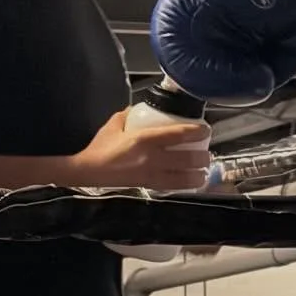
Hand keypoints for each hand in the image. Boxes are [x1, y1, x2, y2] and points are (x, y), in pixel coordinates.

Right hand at [71, 108, 211, 191]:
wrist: (88, 171)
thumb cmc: (101, 147)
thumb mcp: (115, 123)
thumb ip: (130, 114)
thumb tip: (141, 108)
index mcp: (144, 139)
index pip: (178, 135)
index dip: (197, 133)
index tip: (206, 130)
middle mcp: (152, 158)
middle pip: (187, 159)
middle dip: (202, 158)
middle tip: (207, 154)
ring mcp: (151, 175)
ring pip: (183, 178)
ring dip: (198, 176)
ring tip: (204, 172)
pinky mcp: (148, 186)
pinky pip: (172, 187)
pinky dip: (184, 185)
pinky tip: (190, 182)